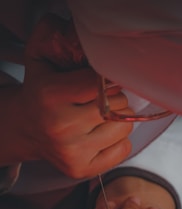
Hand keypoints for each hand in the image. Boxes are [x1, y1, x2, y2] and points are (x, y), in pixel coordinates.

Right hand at [3, 14, 132, 176]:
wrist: (27, 130)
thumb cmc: (40, 94)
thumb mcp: (41, 60)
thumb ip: (59, 39)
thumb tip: (92, 35)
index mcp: (51, 96)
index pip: (103, 83)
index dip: (107, 80)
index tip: (102, 82)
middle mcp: (61, 127)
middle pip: (118, 107)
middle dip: (113, 100)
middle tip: (98, 102)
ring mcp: (72, 153)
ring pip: (124, 128)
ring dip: (117, 120)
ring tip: (98, 119)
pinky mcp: (81, 170)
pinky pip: (123, 149)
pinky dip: (118, 140)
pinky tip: (100, 136)